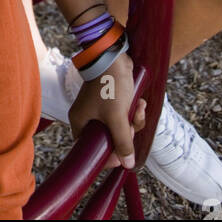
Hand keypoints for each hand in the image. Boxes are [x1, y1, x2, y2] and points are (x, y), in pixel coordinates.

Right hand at [68, 52, 145, 170]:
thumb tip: (128, 164)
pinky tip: (140, 102)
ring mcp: (100, 109)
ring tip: (139, 109)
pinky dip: (134, 112)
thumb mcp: (117, 118)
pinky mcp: (112, 101)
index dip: (107, 155)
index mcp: (81, 122)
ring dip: (133, 122)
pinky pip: (123, 115)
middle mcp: (88, 116)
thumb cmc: (110, 86)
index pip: (90, 149)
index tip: (122, 156)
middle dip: (125, 135)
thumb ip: (123, 142)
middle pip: (108, 139)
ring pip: (119, 127)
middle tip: (131, 127)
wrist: (114, 57)